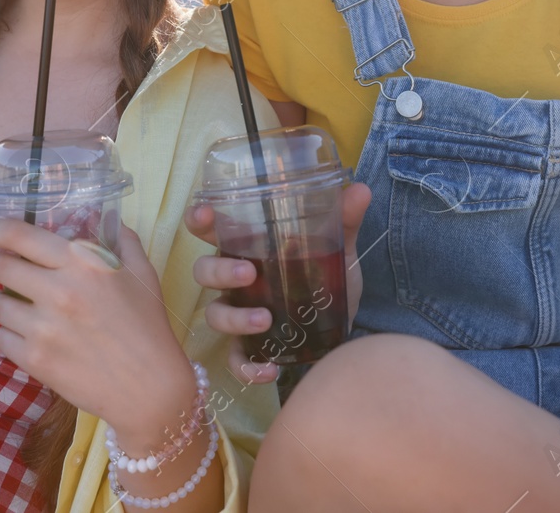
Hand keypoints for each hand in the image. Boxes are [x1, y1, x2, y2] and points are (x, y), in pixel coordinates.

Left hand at [0, 220, 195, 450]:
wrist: (150, 387)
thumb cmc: (148, 326)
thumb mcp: (142, 273)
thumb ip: (121, 240)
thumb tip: (104, 218)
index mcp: (82, 262)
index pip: (20, 235)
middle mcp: (58, 290)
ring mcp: (43, 328)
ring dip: (0, 301)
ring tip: (14, 305)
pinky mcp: (35, 360)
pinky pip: (1, 338)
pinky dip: (8, 334)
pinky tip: (25, 335)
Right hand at [183, 182, 371, 384]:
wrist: (345, 326)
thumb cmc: (326, 278)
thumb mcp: (338, 248)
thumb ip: (344, 220)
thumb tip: (360, 190)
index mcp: (249, 246)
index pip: (212, 228)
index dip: (199, 220)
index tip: (204, 215)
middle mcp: (236, 279)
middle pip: (204, 271)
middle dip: (219, 271)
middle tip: (249, 273)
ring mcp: (240, 314)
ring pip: (215, 315)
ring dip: (235, 319)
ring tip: (266, 320)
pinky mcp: (252, 348)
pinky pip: (235, 360)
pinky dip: (247, 367)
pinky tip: (269, 370)